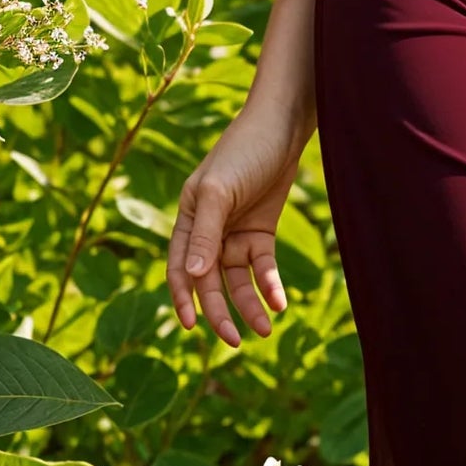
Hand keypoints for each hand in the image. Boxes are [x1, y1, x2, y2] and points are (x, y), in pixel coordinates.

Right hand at [166, 105, 304, 346]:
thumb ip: (205, 233)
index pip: (180, 268)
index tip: (193, 327)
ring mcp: (236, 231)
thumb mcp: (220, 190)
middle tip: (237, 341)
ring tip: (265, 329)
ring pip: (237, 279)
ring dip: (249, 304)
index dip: (183, 298)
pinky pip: (262, 266)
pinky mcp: (262, 230)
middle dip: (221, 312)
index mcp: (189, 218)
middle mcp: (209, 229)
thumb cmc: (245, 149)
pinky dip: (270, 284)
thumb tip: (192, 277)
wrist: (285, 125)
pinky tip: (279, 301)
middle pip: (210, 281)